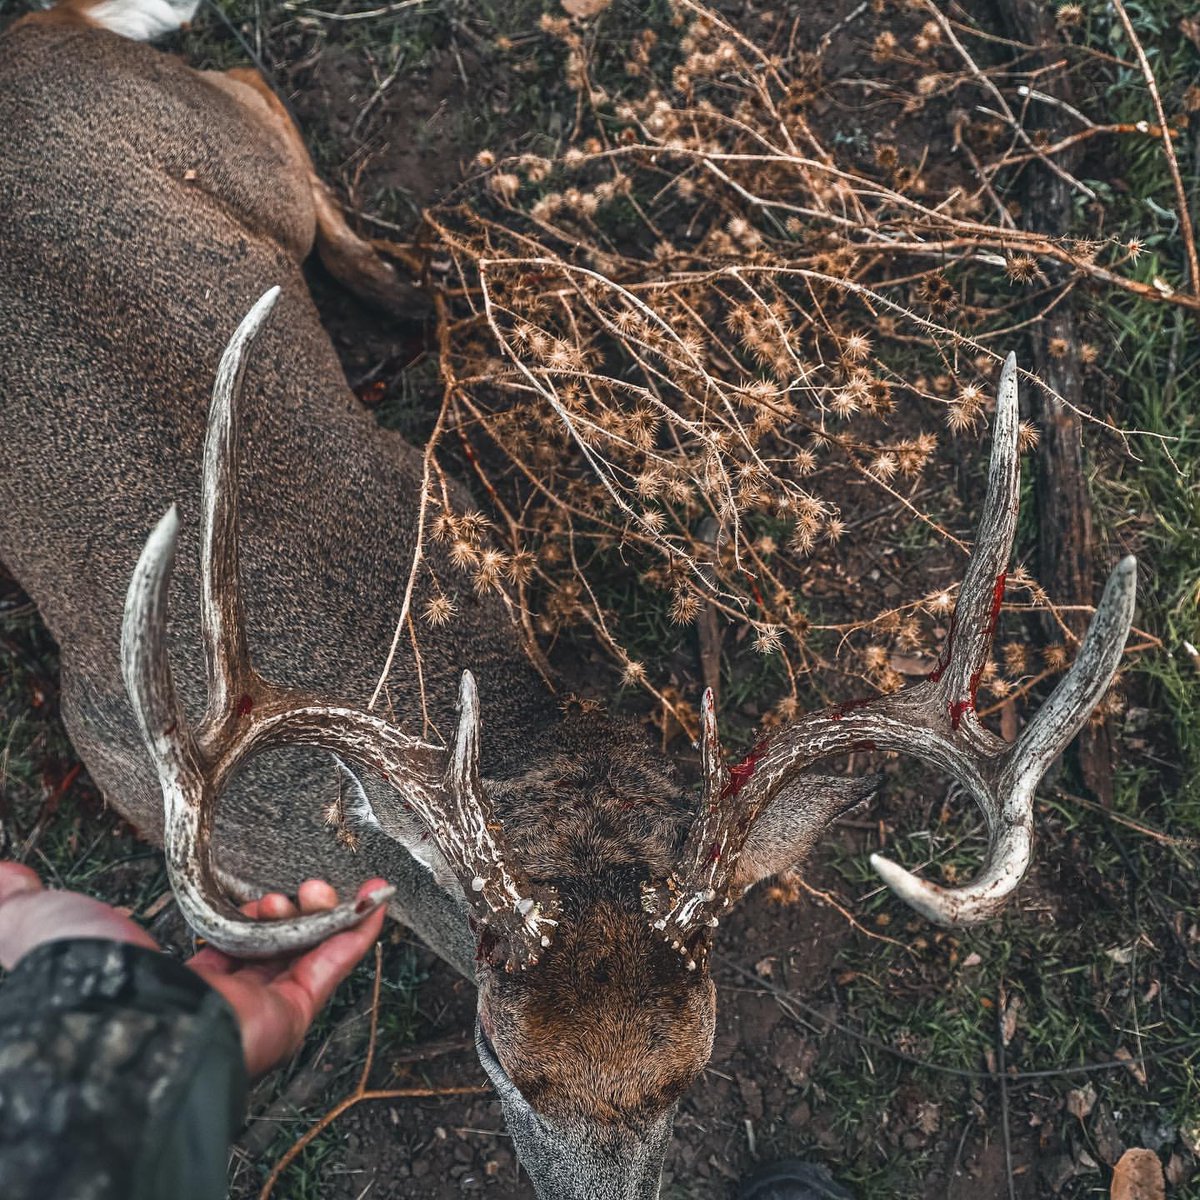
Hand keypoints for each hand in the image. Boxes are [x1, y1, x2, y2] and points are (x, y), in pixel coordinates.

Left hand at [0, 862, 386, 1077]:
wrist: (118, 1021)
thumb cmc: (78, 978)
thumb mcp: (40, 919)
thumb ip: (23, 898)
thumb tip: (7, 873)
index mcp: (170, 982)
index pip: (221, 947)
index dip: (243, 915)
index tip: (257, 891)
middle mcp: (218, 1000)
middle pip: (271, 947)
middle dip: (289, 909)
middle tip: (289, 886)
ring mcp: (257, 1008)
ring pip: (305, 953)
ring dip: (322, 911)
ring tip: (318, 886)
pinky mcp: (288, 1014)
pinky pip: (333, 965)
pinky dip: (358, 929)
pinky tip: (375, 899)